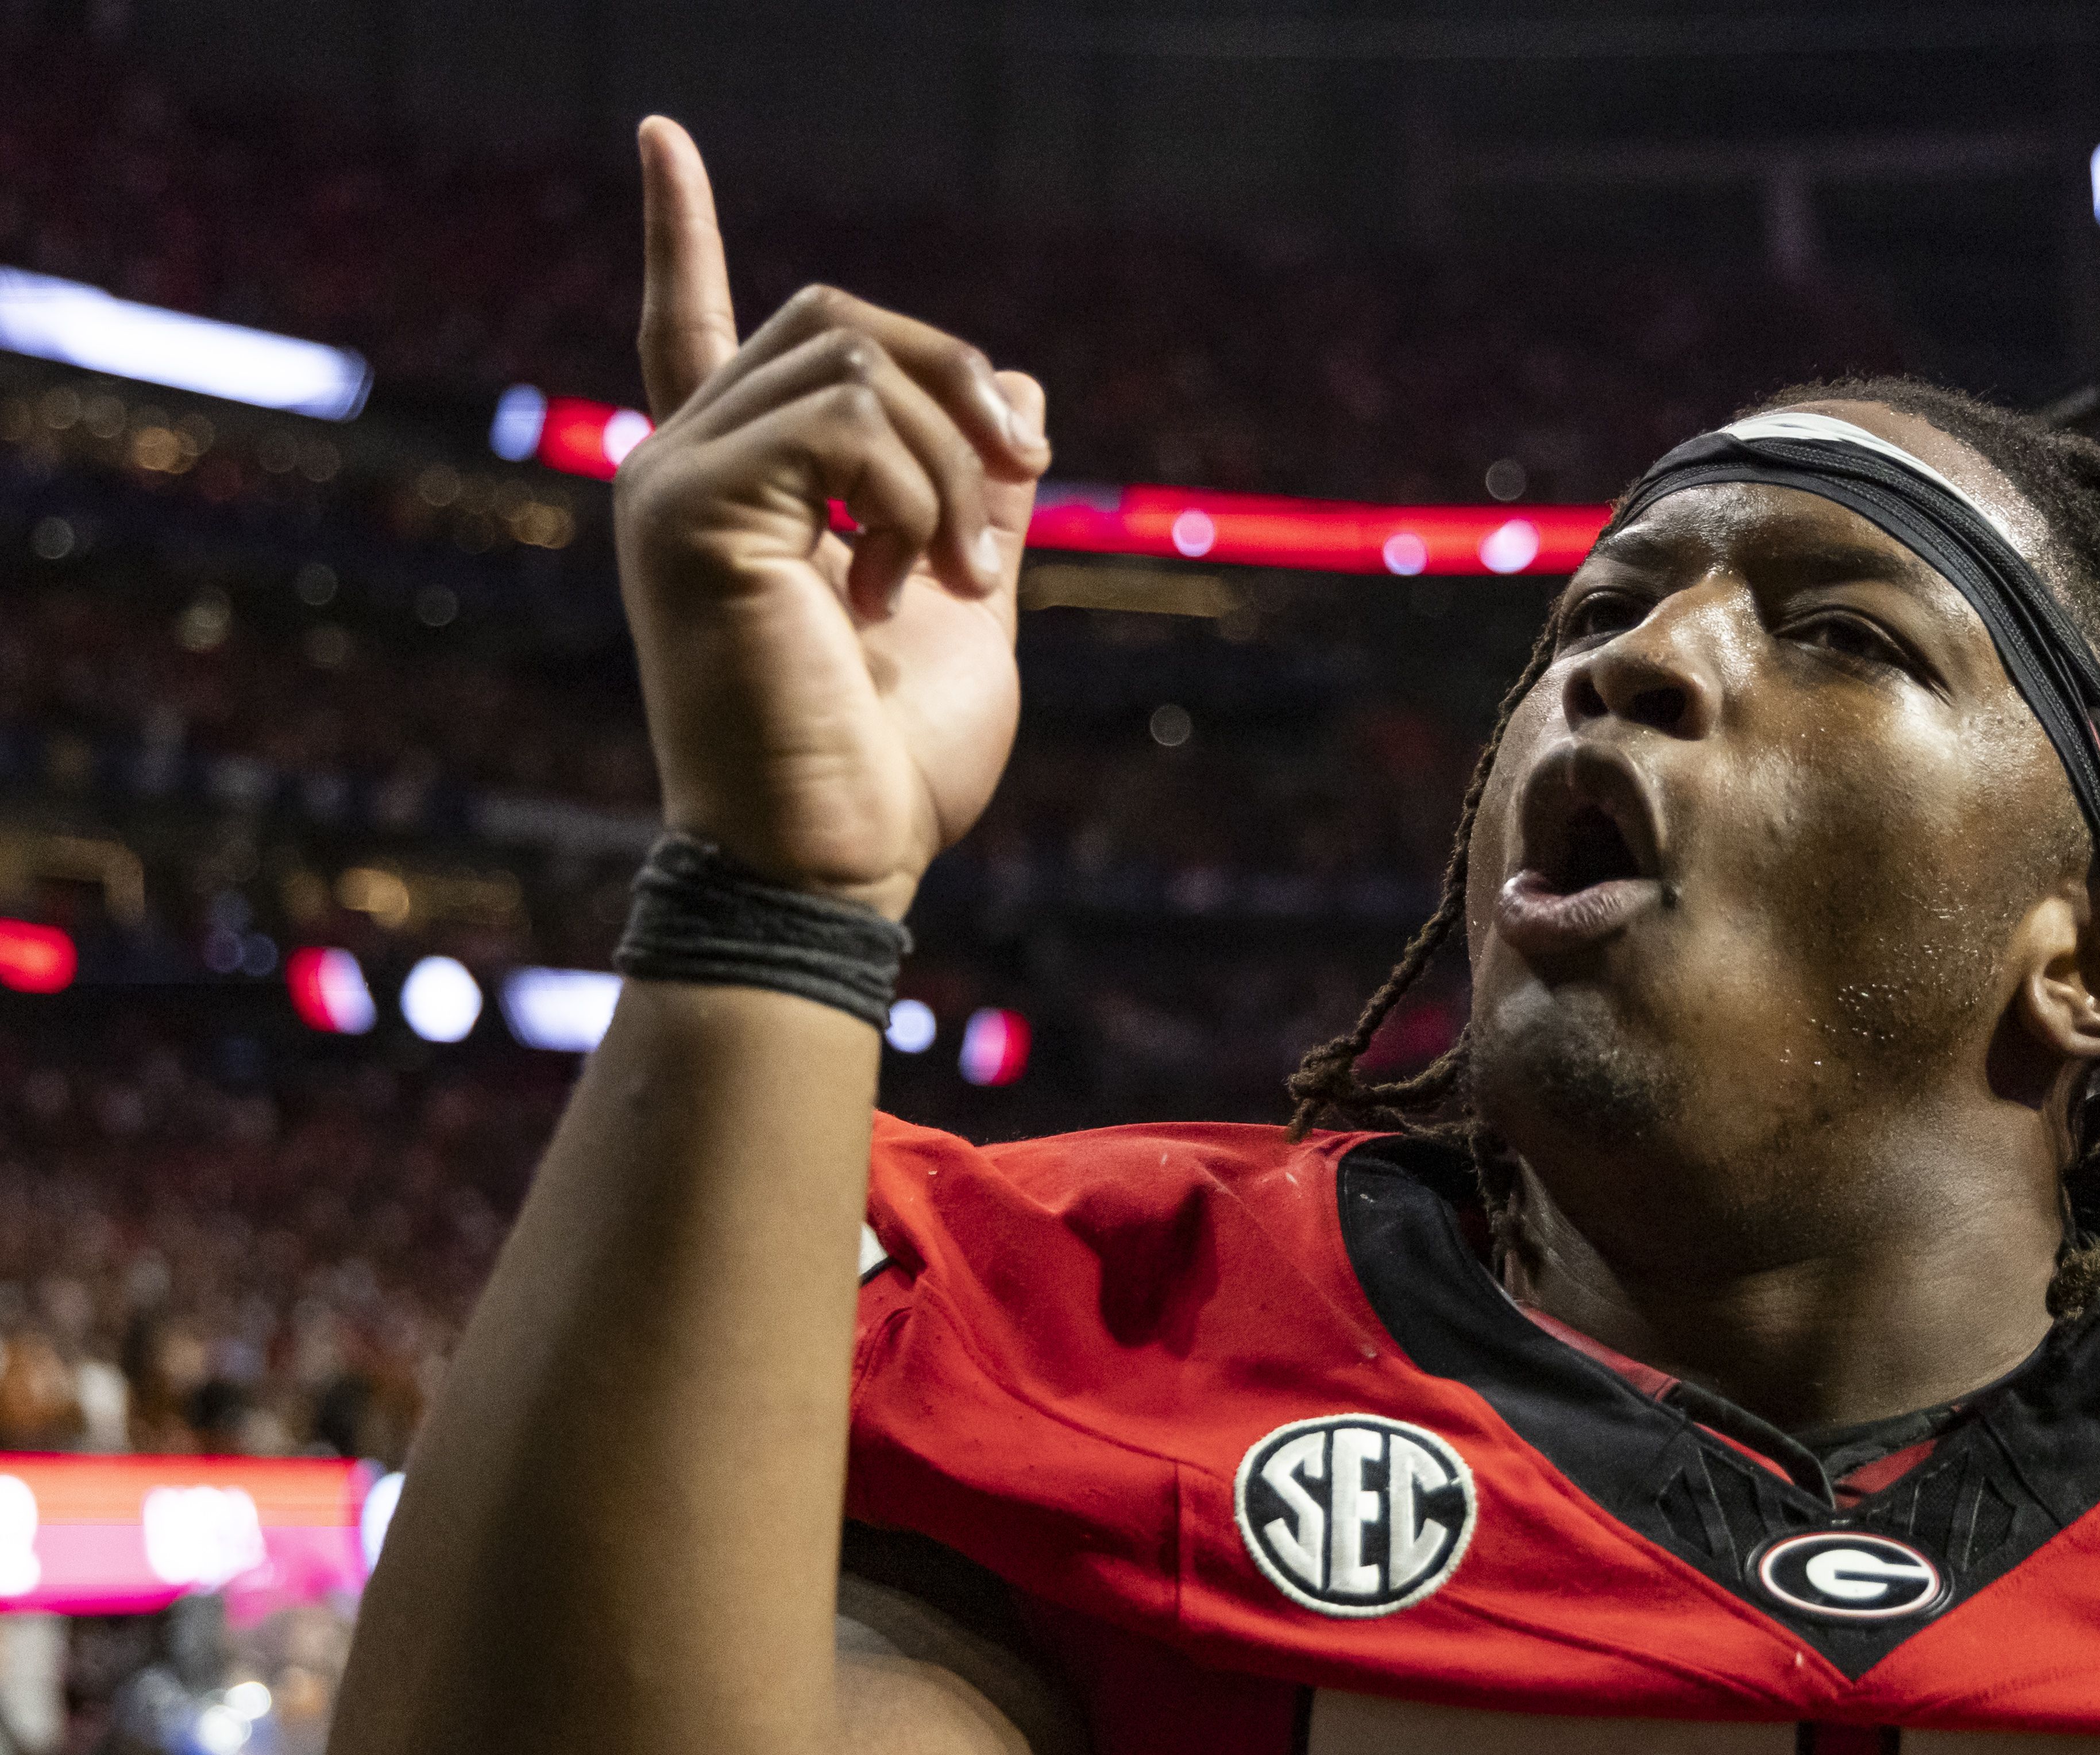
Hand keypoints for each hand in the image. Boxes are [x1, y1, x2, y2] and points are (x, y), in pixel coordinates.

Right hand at [614, 119, 1049, 915]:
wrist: (840, 863)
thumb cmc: (890, 768)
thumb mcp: (960, 602)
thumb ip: (977, 494)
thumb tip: (1015, 386)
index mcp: (741, 490)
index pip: (697, 326)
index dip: (683, 229)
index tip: (660, 134)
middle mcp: (687, 468)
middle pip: (838, 317)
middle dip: (959, 379)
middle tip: (1027, 469)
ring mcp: (675, 482)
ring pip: (857, 357)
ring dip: (955, 463)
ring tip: (961, 577)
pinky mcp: (687, 507)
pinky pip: (841, 416)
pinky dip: (914, 491)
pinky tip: (908, 582)